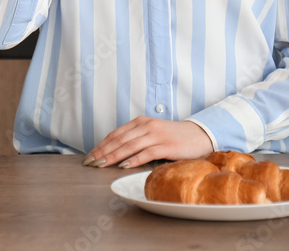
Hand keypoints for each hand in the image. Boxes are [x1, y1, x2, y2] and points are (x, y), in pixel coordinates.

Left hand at [82, 118, 213, 168]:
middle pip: (119, 140)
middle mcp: (146, 126)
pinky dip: (134, 159)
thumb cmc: (173, 137)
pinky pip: (147, 153)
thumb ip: (136, 139)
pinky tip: (124, 166)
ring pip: (129, 146)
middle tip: (89, 162)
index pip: (115, 134)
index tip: (89, 155)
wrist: (200, 134)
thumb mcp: (152, 133)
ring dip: (113, 156)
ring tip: (100, 164)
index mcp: (140, 122)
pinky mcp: (166, 146)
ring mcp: (156, 135)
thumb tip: (114, 153)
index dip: (101, 145)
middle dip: (102, 152)